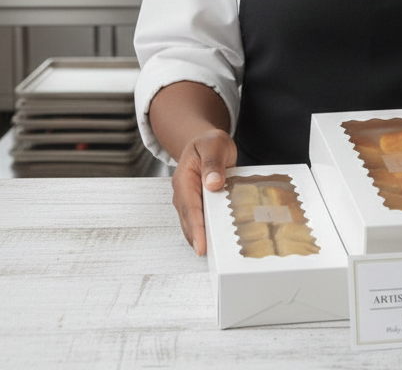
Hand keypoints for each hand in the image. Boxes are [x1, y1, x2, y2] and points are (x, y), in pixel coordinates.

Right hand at [171, 127, 236, 255]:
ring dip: (202, 238)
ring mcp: (189, 201)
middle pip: (190, 221)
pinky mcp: (198, 205)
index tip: (201, 246)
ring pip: (194, 224)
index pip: (190, 207)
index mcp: (184, 178)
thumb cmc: (210, 143)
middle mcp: (183, 193)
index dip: (196, 228)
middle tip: (211, 257)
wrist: (206, 143)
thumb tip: (213, 183)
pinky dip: (207, 232)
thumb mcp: (214, 144)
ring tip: (216, 254)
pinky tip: (218, 241)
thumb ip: (213, 162)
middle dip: (198, 239)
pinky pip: (202, 221)